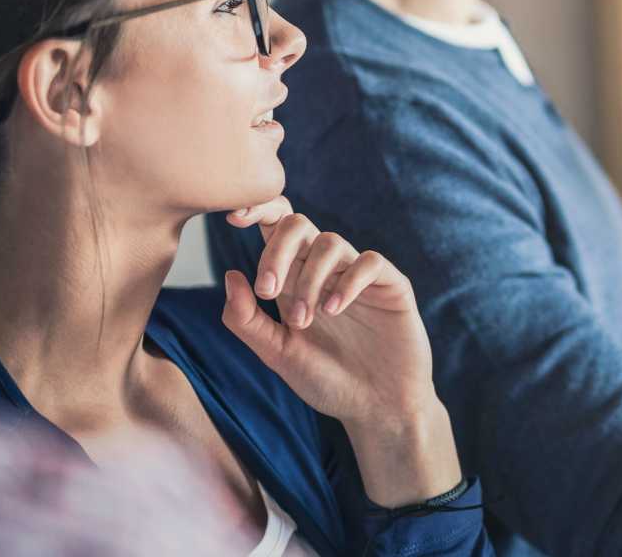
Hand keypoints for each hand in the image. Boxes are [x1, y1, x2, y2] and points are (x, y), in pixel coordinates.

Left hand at [219, 197, 460, 504]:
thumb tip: (230, 274)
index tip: (233, 219)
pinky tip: (334, 310)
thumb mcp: (277, 354)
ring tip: (305, 320)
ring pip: (330, 242)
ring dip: (309, 279)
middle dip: (277, 251)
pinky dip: (347, 281)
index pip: (276, 228)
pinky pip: (369, 262)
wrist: (376, 409)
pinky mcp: (390, 285)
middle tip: (267, 291)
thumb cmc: (327, 381)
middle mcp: (325, 270)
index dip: (257, 210)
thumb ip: (247, 320)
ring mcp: (359, 276)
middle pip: (298, 225)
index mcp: (294, 279)